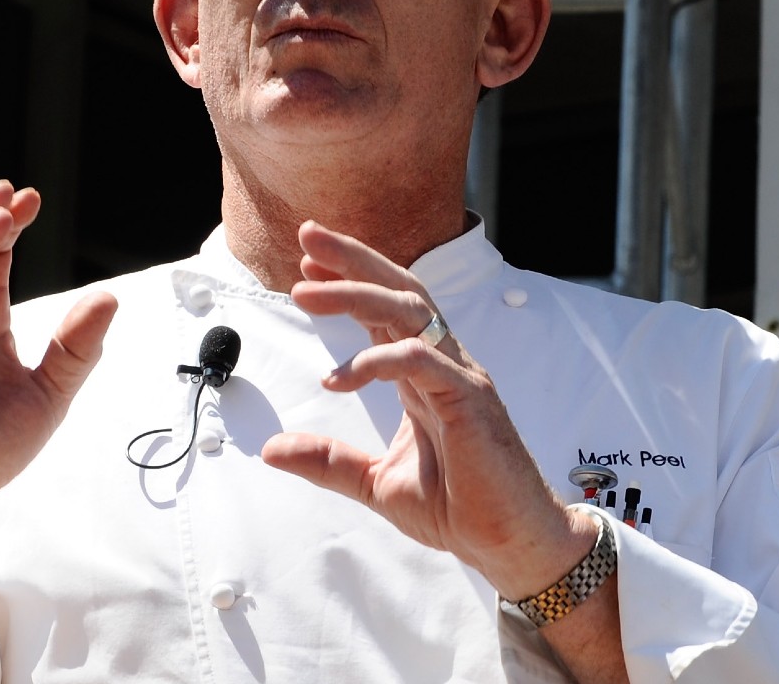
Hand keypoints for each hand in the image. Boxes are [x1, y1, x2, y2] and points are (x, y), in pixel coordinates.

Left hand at [260, 221, 595, 600]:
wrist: (508, 541)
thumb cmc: (459, 507)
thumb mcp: (375, 483)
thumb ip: (328, 461)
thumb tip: (271, 449)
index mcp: (425, 374)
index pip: (387, 310)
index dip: (349, 282)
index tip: (307, 265)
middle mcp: (445, 363)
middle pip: (400, 290)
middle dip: (353, 260)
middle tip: (309, 236)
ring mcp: (460, 376)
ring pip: (410, 311)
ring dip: (356, 293)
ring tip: (308, 291)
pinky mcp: (470, 399)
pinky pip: (423, 360)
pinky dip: (378, 361)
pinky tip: (340, 378)